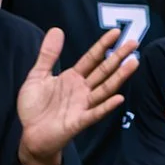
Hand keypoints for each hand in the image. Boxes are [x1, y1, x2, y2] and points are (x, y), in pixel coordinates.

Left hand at [16, 27, 133, 164]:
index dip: (103, 45)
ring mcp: (83, 105)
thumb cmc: (35, 107)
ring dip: (120, 77)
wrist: (31, 134)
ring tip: (133, 63)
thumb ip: (48, 55)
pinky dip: (107, 106)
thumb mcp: (38, 75)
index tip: (116, 32)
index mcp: (73, 78)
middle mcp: (83, 90)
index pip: (92, 58)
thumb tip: (57, 30)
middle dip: (119, 56)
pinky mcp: (79, 121)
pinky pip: (95, 113)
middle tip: (134, 42)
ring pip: (105, 88)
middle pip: (104, 70)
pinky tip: (119, 98)